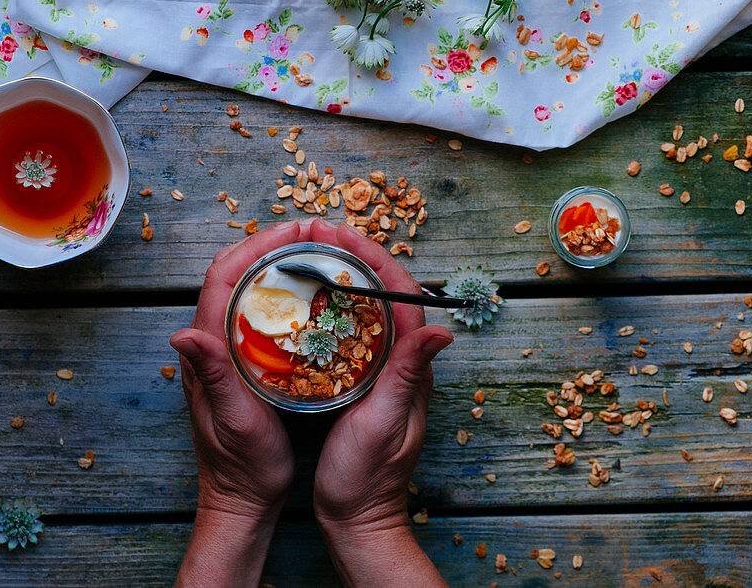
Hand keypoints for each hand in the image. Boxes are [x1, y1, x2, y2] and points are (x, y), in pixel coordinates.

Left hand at [170, 219, 319, 585]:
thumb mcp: (234, 422)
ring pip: (246, 289)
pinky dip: (280, 291)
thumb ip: (211, 377)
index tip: (297, 229)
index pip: (224, 277)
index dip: (257, 244)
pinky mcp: (240, 363)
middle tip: (315, 232)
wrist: (240, 502)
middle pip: (235, 273)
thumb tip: (182, 334)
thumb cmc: (242, 468)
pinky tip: (308, 294)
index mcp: (207, 350)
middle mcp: (210, 344)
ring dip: (275, 262)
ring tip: (315, 251)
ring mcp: (225, 352)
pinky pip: (257, 312)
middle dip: (271, 243)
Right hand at [308, 221, 451, 585]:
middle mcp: (401, 363)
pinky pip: (353, 329)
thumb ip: (407, 377)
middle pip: (385, 294)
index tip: (340, 235)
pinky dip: (334, 304)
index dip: (373, 259)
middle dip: (356, 256)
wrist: (358, 518)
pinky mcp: (362, 381)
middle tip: (320, 233)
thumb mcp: (383, 425)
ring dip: (346, 274)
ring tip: (314, 252)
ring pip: (369, 308)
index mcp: (411, 368)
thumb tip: (442, 328)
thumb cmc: (367, 478)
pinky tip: (309, 299)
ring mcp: (382, 371)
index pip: (402, 296)